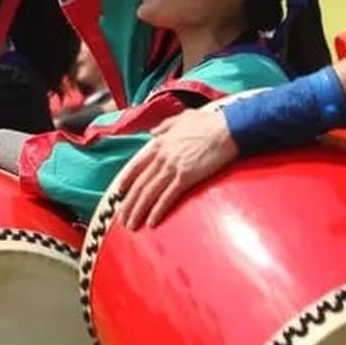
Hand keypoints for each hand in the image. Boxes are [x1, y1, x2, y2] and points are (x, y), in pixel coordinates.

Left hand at [112, 109, 238, 229]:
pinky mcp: (185, 177)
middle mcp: (161, 157)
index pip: (135, 166)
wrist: (228, 127)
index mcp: (159, 144)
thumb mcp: (182, 118)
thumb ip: (165, 126)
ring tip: (132, 226)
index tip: (117, 194)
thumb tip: (153, 132)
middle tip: (122, 219)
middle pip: (139, 184)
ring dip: (138, 211)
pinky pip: (167, 198)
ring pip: (148, 194)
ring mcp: (172, 168)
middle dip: (128, 204)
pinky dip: (157, 211)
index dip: (125, 181)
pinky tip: (151, 223)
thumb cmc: (209, 122)